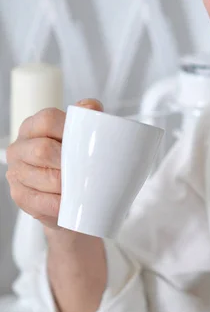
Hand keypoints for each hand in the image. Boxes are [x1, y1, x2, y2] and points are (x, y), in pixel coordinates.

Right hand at [6, 99, 102, 230]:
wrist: (67, 194)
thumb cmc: (74, 159)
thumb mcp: (82, 135)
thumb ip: (87, 117)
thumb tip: (91, 108)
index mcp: (33, 126)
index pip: (47, 120)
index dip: (68, 129)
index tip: (87, 141)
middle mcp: (20, 147)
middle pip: (43, 150)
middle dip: (69, 162)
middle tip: (90, 169)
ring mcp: (16, 172)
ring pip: (44, 178)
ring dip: (67, 185)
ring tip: (84, 187)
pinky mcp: (20, 195)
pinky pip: (40, 201)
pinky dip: (59, 204)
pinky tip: (71, 202)